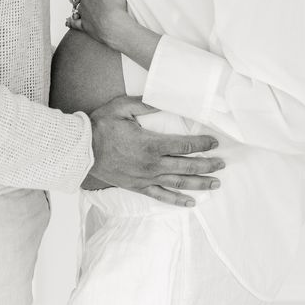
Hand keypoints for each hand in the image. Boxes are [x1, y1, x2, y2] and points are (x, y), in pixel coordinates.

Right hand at [88, 96, 224, 206]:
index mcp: (151, 143)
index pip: (185, 145)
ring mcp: (146, 178)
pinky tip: (191, 202)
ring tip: (216, 183)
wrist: (81, 150)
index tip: (214, 142)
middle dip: (208, 165)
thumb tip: (167, 101)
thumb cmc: (101, 126)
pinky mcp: (138, 186)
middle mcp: (152, 164)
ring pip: (179, 183)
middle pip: (188, 166)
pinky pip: (161, 196)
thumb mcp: (122, 107)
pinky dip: (177, 200)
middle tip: (222, 164)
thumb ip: (146, 103)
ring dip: (200, 183)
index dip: (202, 144)